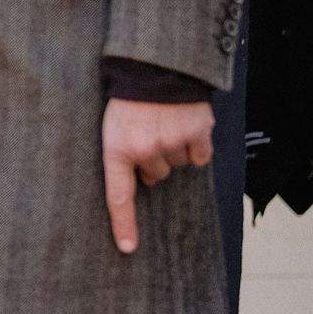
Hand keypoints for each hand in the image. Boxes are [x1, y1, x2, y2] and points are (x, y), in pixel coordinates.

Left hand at [101, 98, 213, 253]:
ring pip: (178, 164)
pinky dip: (196, 144)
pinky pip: (200, 156)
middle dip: (154, 159)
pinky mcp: (197, 132)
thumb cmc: (128, 97)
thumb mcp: (113, 124)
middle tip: (149, 133)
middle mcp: (145, 149)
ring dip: (174, 148)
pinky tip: (185, 124)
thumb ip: (125, 152)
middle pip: (156, 175)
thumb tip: (147, 182)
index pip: (119, 195)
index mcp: (117, 148)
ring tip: (164, 122)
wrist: (153, 65)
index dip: (124, 224)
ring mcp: (172, 142)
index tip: (128, 248)